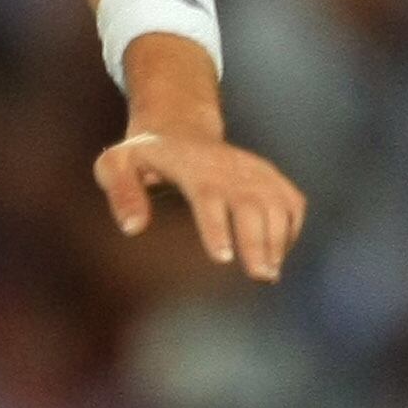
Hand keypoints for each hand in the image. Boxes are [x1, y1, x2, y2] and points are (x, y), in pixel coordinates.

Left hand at [98, 127, 304, 281]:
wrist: (178, 131)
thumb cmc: (142, 157)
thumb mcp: (115, 164)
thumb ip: (120, 192)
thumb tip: (133, 228)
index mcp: (191, 166)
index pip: (208, 196)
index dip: (216, 227)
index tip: (223, 259)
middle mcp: (229, 167)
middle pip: (251, 204)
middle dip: (259, 241)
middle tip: (261, 276)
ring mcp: (253, 170)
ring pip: (278, 204)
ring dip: (279, 240)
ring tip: (269, 275)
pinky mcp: (270, 177)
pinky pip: (292, 203)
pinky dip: (291, 230)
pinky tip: (277, 255)